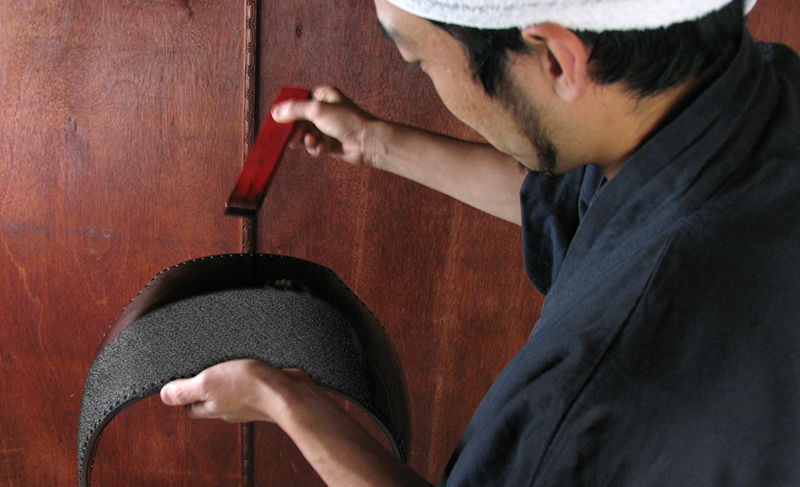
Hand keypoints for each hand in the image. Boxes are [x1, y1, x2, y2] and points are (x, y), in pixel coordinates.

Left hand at [160, 359, 311, 422]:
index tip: (181, 380)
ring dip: (228, 378)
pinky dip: (248, 376)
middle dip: (205, 386)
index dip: (183, 395)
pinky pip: (251, 385)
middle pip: (209, 400)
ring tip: (227, 361)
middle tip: (203, 367)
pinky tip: (251, 364)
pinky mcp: (265, 392)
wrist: (288, 392)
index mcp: (212, 408)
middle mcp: (229, 408)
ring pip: (231, 392)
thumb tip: (163, 395)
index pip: (190, 407)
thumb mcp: (207, 383)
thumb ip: (185, 390)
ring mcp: (248, 402)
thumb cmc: (250, 387)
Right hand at [271, 85, 380, 165]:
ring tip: (312, 142)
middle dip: (296, 129)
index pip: (298, 100)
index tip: (279, 119)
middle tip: (293, 137)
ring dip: (306, 140)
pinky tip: (322, 148)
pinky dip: (316, 148)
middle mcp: (324, 110)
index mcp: (323, 96)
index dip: (288, 110)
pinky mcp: (329, 143)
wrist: (367, 142)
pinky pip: (314, 146)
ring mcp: (326, 127)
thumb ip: (294, 110)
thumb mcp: (317, 109)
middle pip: (299, 120)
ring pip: (305, 135)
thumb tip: (275, 112)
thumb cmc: (347, 121)